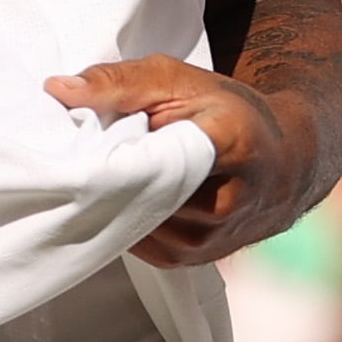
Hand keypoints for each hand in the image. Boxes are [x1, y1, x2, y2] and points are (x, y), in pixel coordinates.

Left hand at [47, 55, 310, 266]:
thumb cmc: (226, 113)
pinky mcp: (189, 262)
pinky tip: (133, 195)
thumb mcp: (178, 80)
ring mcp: (206, 241)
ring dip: (116, 199)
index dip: (112, 149)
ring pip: (132, 223)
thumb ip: (119, 82)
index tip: (81, 135)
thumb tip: (58, 90)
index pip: (155, 158)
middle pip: (136, 196)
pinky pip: (137, 242)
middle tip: (95, 150)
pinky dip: (127, 218)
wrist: (283, 163)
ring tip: (123, 170)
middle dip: (109, 175)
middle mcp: (222, 204)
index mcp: (227, 144)